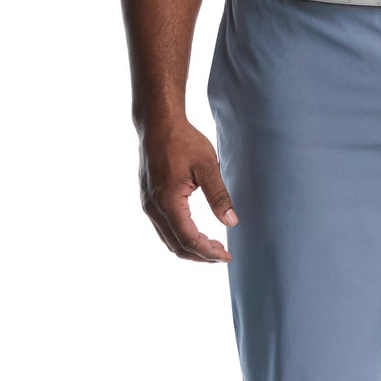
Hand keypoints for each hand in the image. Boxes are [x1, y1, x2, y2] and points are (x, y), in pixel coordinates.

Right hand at [138, 117, 237, 262]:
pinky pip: (163, 228)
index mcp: (168, 202)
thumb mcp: (207, 166)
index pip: (188, 240)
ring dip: (190, 247)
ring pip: (168, 240)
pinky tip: (196, 232)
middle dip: (200, 255)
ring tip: (213, 246)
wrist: (157, 124)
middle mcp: (153, 208)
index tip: (227, 256)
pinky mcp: (148, 200)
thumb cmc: (183, 141)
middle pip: (176, 246)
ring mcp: (148, 205)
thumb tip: (231, 222)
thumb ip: (219, 195)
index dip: (208, 252)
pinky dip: (180, 236)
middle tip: (223, 254)